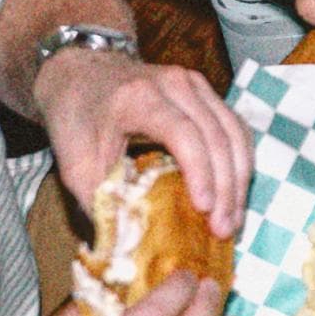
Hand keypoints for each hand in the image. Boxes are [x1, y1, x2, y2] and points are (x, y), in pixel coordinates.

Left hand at [36, 48, 252, 236]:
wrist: (80, 70)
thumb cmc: (76, 117)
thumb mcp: (75, 163)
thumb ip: (100, 201)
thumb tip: (125, 245)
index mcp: (139, 98)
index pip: (183, 133)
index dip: (199, 172)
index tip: (204, 210)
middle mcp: (175, 84)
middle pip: (218, 135)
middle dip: (226, 187)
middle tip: (224, 229)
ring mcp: (195, 84)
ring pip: (234, 132)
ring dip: (239, 178)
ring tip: (233, 218)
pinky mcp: (205, 91)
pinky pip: (234, 127)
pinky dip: (238, 162)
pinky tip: (233, 193)